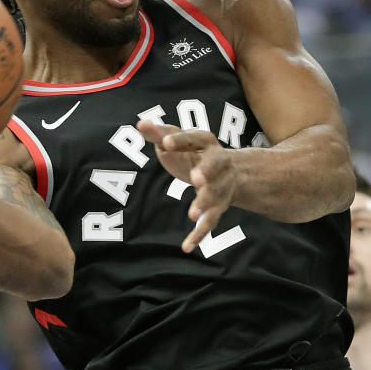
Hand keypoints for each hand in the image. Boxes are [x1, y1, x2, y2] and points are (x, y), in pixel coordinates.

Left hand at [138, 122, 237, 252]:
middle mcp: (218, 162)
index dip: (181, 140)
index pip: (194, 138)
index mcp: (206, 141)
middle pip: (215, 166)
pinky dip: (200, 234)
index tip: (165, 143)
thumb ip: (158, 134)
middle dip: (206, 172)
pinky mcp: (219, 206)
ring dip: (204, 203)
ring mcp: (221, 185)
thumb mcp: (176, 140)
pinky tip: (187, 246)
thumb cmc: (193, 152)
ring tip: (191, 215)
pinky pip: (211, 221)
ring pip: (215, 195)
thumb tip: (141, 123)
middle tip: (195, 178)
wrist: (229, 170)